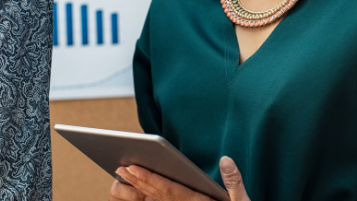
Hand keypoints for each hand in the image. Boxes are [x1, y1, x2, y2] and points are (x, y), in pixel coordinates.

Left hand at [109, 156, 249, 200]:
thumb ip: (234, 183)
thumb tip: (225, 160)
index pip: (170, 190)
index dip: (150, 179)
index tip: (134, 168)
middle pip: (159, 196)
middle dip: (139, 182)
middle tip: (121, 168)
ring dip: (140, 191)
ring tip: (125, 177)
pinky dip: (150, 199)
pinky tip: (142, 193)